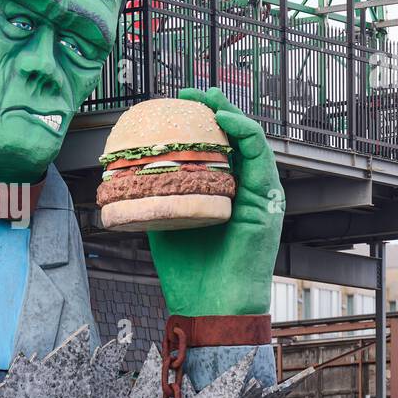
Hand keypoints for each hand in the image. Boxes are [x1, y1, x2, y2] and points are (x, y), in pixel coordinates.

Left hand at [147, 87, 283, 316]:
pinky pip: (259, 156)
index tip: (175, 103)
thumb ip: (157, 200)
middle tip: (191, 91)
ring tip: (207, 97)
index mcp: (220, 195)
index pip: (215, 149)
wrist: (211, 306)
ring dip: (229, 113)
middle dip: (215, 108)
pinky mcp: (267, 201)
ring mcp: (257, 194)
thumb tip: (130, 180)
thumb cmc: (190, 274)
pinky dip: (243, 132)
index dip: (199, 123)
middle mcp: (242, 191)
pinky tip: (223, 119)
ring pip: (250, 141)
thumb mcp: (164, 226)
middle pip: (234, 139)